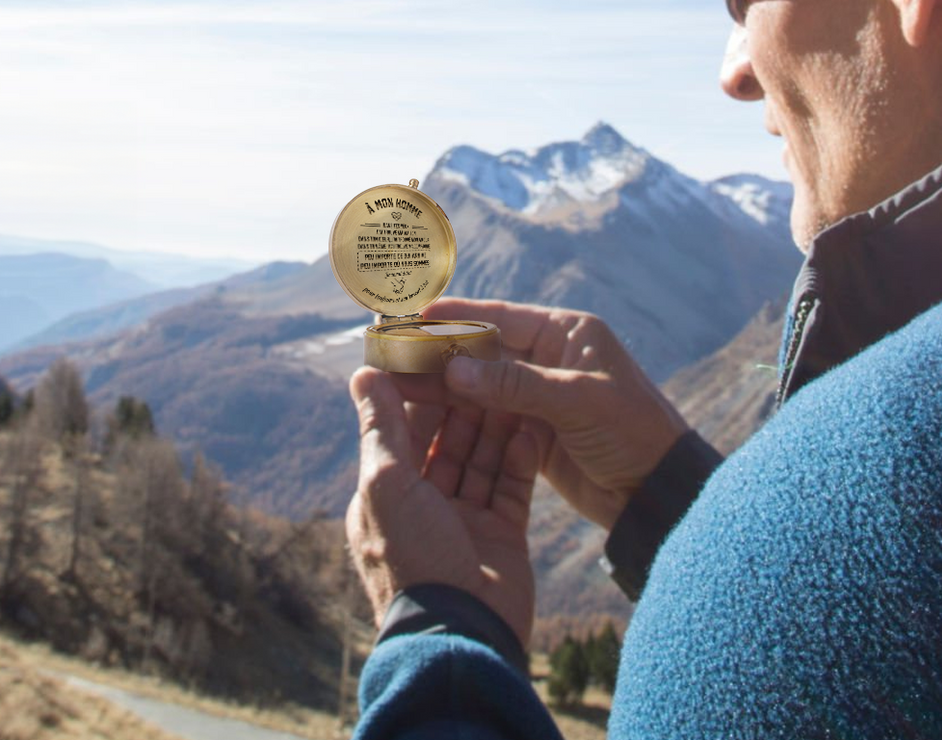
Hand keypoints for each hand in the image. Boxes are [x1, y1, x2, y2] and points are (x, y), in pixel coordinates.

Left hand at [346, 365, 539, 648]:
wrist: (464, 633)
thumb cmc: (415, 558)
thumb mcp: (387, 486)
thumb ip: (381, 427)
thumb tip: (362, 373)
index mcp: (388, 496)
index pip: (405, 430)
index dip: (423, 391)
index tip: (443, 351)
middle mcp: (425, 506)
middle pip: (448, 441)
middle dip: (467, 402)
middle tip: (491, 360)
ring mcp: (466, 520)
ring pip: (483, 458)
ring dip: (498, 422)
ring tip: (518, 381)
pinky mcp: (503, 533)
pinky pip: (513, 483)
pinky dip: (522, 453)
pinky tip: (535, 420)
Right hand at [404, 298, 691, 531]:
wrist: (658, 489)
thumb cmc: (632, 432)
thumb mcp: (578, 402)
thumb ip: (518, 385)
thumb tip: (457, 370)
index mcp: (569, 334)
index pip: (503, 318)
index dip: (458, 317)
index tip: (415, 315)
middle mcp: (551, 358)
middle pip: (485, 351)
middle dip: (440, 354)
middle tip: (391, 356)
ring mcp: (541, 395)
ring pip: (482, 387)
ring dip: (443, 388)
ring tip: (396, 387)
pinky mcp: (534, 432)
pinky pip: (490, 418)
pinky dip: (460, 418)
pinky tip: (425, 420)